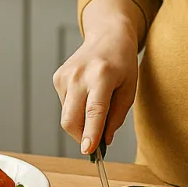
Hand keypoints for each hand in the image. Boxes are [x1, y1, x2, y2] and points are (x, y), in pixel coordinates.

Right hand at [52, 31, 138, 155]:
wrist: (108, 36)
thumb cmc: (122, 62)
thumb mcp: (129, 89)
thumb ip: (117, 116)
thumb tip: (103, 140)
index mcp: (102, 75)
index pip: (94, 110)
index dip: (90, 133)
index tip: (88, 150)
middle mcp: (80, 74)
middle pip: (71, 118)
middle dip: (81, 137)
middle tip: (94, 143)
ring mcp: (65, 75)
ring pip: (66, 115)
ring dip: (80, 123)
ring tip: (96, 107)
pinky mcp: (58, 77)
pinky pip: (64, 105)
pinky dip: (75, 109)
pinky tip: (86, 95)